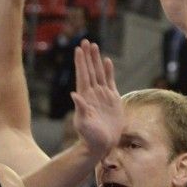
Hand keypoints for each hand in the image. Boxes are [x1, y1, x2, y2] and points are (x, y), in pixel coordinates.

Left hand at [70, 40, 122, 159]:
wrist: (101, 145)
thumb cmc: (90, 136)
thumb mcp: (83, 123)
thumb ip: (80, 109)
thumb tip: (73, 95)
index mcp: (85, 97)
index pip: (83, 75)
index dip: (81, 62)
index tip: (78, 49)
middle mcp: (93, 93)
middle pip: (90, 70)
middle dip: (87, 56)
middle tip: (85, 41)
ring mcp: (102, 95)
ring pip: (99, 73)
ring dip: (96, 60)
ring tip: (94, 46)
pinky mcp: (112, 99)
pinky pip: (110, 81)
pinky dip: (108, 71)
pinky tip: (107, 61)